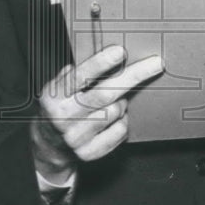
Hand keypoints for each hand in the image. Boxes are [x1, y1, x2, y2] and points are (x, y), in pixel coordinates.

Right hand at [31, 46, 162, 183]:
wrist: (49, 142)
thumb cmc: (62, 104)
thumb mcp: (60, 85)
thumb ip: (77, 72)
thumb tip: (104, 57)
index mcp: (55, 95)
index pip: (80, 76)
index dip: (101, 63)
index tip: (121, 51)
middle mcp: (64, 117)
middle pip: (105, 94)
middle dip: (133, 76)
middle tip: (155, 64)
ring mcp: (76, 137)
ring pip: (115, 111)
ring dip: (122, 102)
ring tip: (113, 101)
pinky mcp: (88, 152)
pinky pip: (120, 131)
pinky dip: (123, 121)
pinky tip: (114, 118)